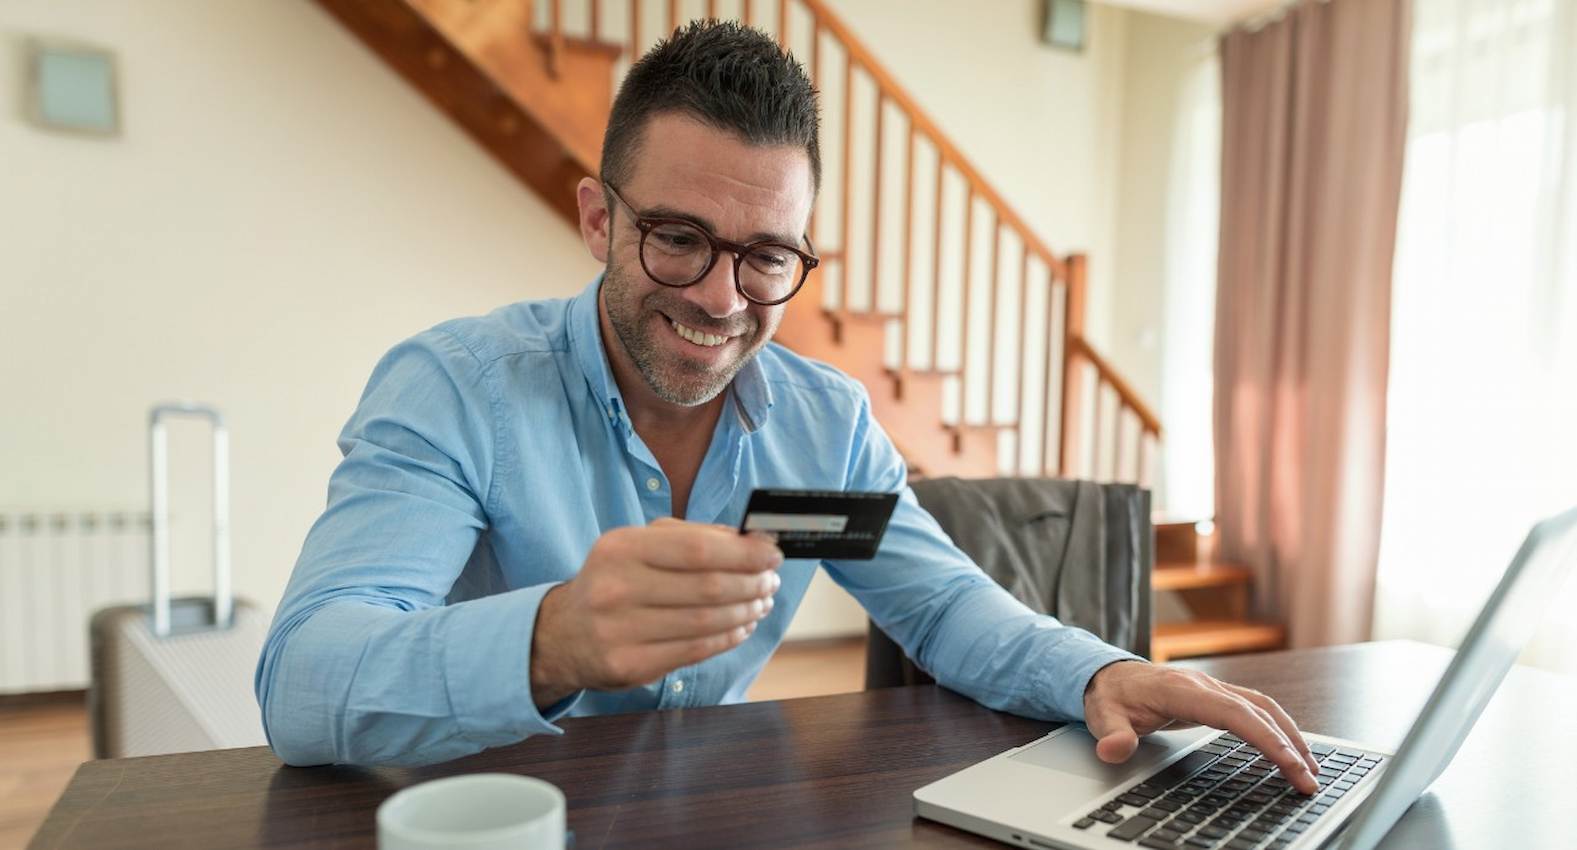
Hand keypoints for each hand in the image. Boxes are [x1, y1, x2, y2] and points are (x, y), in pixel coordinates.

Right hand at [530, 518, 782, 705]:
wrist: (563, 634)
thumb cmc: (614, 580)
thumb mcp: (639, 545)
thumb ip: (692, 537)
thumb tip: (751, 539)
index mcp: (621, 548)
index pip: (697, 549)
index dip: (744, 553)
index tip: (772, 553)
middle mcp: (616, 589)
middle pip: (708, 587)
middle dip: (751, 583)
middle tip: (770, 581)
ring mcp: (621, 631)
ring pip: (706, 622)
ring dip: (745, 612)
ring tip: (760, 603)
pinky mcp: (631, 666)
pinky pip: (696, 651)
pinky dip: (728, 638)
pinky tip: (742, 627)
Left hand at [1083, 661, 1321, 794]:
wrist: (1107, 674)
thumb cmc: (1110, 695)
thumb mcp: (1102, 716)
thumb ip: (1111, 735)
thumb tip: (1114, 750)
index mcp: (1182, 690)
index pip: (1235, 714)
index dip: (1265, 738)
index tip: (1288, 763)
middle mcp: (1204, 685)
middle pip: (1258, 712)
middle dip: (1288, 746)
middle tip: (1309, 781)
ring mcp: (1213, 687)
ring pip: (1263, 707)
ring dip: (1291, 735)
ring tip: (1311, 768)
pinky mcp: (1216, 695)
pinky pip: (1256, 709)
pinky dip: (1278, 727)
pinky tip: (1290, 748)